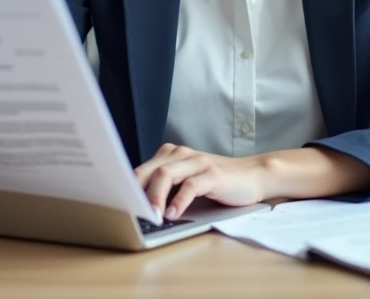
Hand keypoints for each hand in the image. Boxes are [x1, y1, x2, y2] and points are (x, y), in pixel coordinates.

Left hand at [134, 144, 266, 219]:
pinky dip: (179, 200)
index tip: (115, 204)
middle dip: (135, 192)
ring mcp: (198, 163)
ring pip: (167, 174)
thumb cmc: (217, 183)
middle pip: (150, 170)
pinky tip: (173, 214)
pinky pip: (191, 185)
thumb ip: (166, 187)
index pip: (142, 169)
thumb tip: (137, 208)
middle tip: (128, 212)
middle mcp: (182, 154)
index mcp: (171, 155)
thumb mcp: (187, 182)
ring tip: (150, 215)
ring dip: (154, 196)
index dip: (126, 186)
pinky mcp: (213, 174)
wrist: (254, 175)